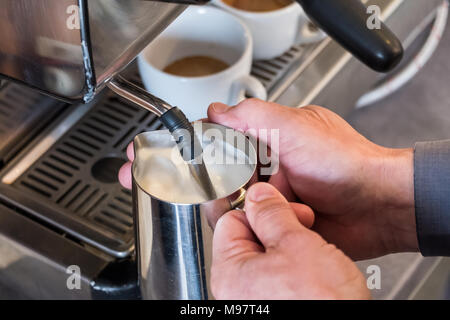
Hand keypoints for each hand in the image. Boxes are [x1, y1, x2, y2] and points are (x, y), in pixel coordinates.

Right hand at [208, 99, 417, 259]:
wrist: (380, 205)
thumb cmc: (347, 162)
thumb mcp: (295, 128)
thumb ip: (252, 115)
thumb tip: (217, 109)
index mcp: (272, 141)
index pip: (226, 145)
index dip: (214, 157)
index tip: (208, 166)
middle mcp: (271, 170)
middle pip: (227, 182)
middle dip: (232, 190)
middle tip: (247, 190)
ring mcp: (277, 198)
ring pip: (239, 209)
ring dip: (253, 210)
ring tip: (277, 203)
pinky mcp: (284, 223)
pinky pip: (257, 230)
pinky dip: (266, 227)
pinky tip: (289, 218)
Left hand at [212, 182, 369, 299]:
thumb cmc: (320, 303)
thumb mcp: (296, 244)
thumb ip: (272, 213)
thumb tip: (259, 195)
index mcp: (229, 272)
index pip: (232, 220)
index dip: (260, 209)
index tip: (282, 208)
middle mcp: (236, 290)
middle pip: (251, 239)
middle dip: (280, 229)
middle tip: (304, 228)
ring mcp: (255, 301)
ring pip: (269, 258)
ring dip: (292, 248)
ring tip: (314, 254)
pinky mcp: (275, 305)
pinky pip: (280, 277)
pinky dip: (297, 268)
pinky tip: (315, 272)